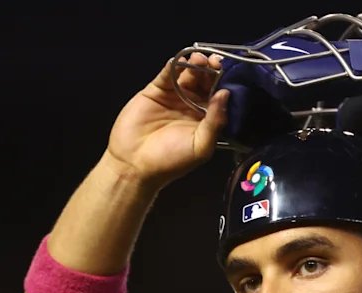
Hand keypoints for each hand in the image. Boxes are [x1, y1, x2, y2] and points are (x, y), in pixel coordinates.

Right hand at [105, 52, 228, 188]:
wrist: (135, 164)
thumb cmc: (172, 160)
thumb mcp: (201, 146)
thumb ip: (215, 121)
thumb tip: (225, 94)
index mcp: (206, 119)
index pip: (218, 95)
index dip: (222, 83)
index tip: (226, 72)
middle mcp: (192, 105)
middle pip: (204, 82)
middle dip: (210, 70)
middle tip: (213, 61)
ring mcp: (174, 96)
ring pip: (187, 75)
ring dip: (194, 65)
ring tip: (198, 59)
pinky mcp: (155, 91)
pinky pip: (167, 75)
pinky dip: (173, 66)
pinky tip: (180, 60)